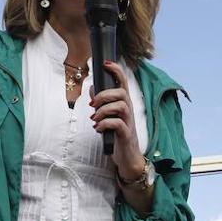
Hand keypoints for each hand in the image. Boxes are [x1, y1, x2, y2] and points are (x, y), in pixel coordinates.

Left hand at [90, 60, 142, 178]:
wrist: (127, 157)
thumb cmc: (117, 134)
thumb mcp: (108, 116)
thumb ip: (102, 103)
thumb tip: (92, 89)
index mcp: (124, 103)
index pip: (123, 82)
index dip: (116, 70)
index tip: (106, 63)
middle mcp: (129, 110)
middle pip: (122, 93)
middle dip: (104, 95)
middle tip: (93, 105)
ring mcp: (129, 122)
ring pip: (121, 106)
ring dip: (104, 110)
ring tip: (94, 118)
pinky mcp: (126, 135)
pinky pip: (117, 124)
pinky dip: (104, 124)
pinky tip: (97, 129)